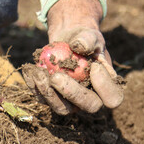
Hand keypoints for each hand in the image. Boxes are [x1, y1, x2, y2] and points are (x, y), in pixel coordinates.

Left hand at [22, 0, 122, 114]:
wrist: (66, 40)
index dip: (104, 87)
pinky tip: (30, 70)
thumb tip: (79, 47)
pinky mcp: (53, 98)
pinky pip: (43, 99)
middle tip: (56, 76)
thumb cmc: (83, 39)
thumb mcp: (89, 35)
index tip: (95, 66)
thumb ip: (88, 40)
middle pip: (88, 106)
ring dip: (48, 92)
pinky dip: (34, 86)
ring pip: (62, 108)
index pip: (113, 98)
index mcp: (107, 87)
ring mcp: (72, 102)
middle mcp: (91, 98)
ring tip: (39, 72)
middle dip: (71, 92)